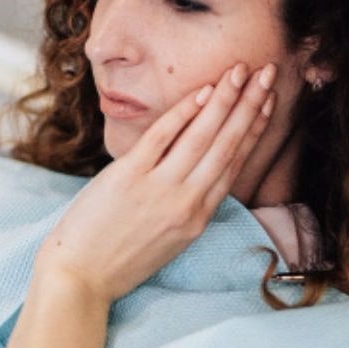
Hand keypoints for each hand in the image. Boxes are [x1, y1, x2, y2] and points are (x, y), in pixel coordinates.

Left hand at [35, 62, 276, 302]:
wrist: (79, 277)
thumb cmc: (119, 258)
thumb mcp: (168, 238)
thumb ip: (186, 203)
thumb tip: (196, 167)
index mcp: (199, 217)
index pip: (235, 163)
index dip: (254, 129)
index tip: (268, 101)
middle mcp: (187, 202)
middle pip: (227, 144)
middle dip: (250, 105)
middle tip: (269, 73)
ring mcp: (159, 189)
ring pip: (202, 137)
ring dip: (225, 100)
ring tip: (241, 71)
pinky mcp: (129, 177)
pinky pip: (162, 137)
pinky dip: (184, 113)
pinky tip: (202, 91)